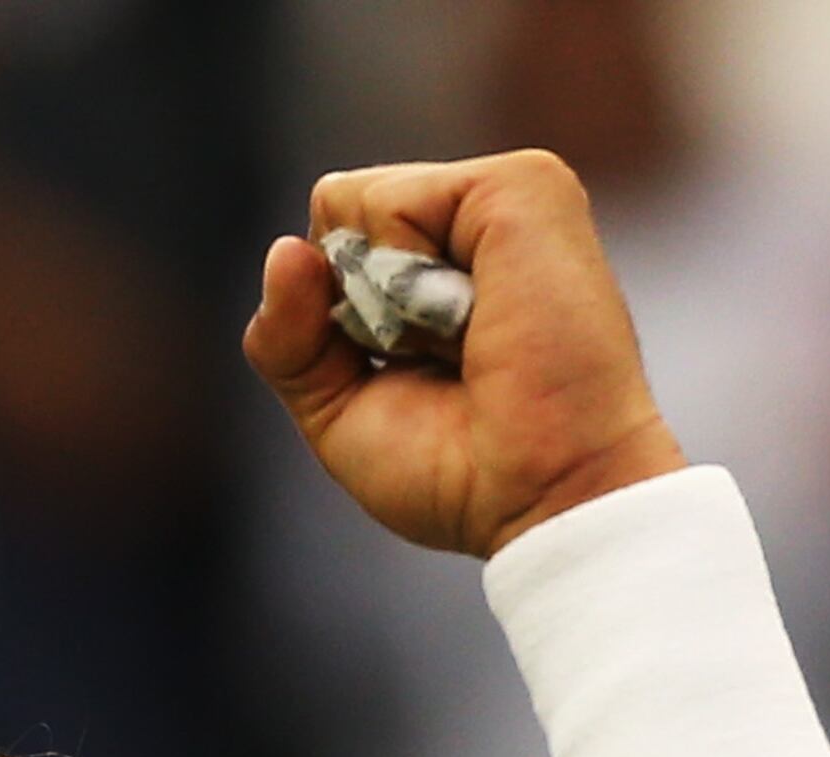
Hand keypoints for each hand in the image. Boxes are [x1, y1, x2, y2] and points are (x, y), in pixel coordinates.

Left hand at [243, 151, 683, 557]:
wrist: (545, 499)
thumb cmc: (461, 474)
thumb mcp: (338, 410)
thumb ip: (287, 338)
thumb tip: (284, 249)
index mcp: (444, 261)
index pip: (329, 240)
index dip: (332, 317)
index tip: (409, 373)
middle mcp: (474, 219)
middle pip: (331, 212)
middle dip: (352, 303)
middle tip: (441, 361)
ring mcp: (503, 195)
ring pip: (349, 200)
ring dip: (381, 298)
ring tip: (464, 340)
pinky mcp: (523, 184)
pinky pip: (388, 201)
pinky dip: (401, 274)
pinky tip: (468, 319)